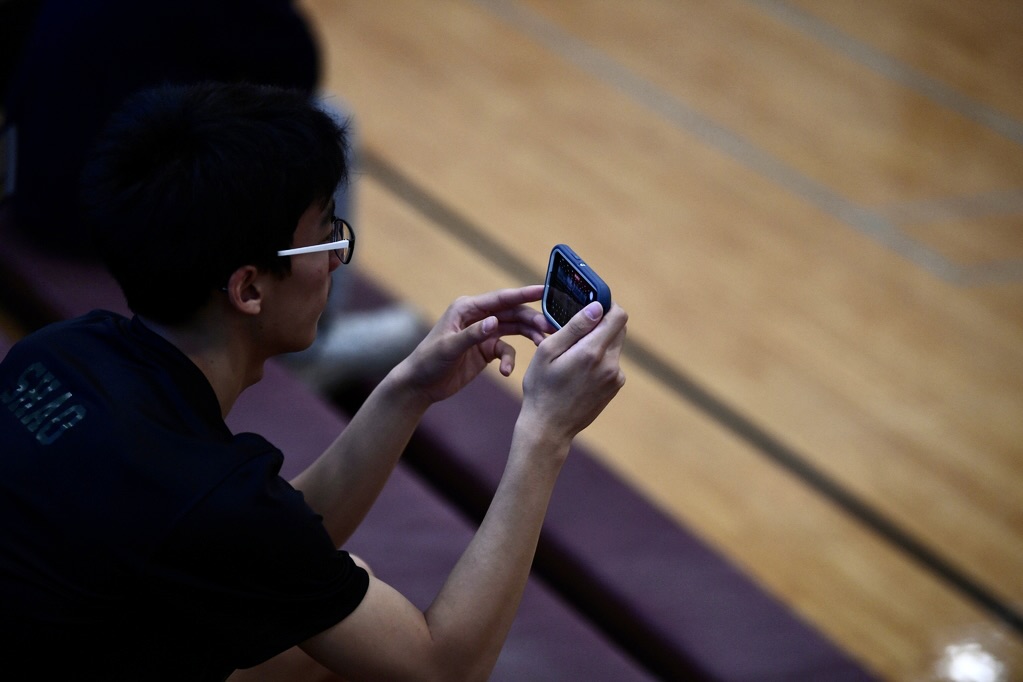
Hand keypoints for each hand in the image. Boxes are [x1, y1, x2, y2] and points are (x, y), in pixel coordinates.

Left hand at [396, 285, 553, 404]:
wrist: (420, 385)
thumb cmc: (429, 361)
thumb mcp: (449, 348)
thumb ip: (473, 334)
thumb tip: (494, 321)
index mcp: (467, 308)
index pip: (500, 298)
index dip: (523, 293)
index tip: (544, 290)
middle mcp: (478, 317)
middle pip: (512, 313)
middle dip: (531, 319)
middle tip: (550, 327)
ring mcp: (483, 333)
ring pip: (513, 329)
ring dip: (528, 336)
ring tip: (543, 345)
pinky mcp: (485, 350)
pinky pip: (505, 351)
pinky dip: (509, 360)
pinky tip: (507, 372)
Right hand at [519, 301, 627, 446]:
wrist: (549, 427)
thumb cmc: (541, 388)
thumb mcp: (548, 352)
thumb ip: (574, 327)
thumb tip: (598, 307)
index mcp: (592, 352)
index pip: (618, 316)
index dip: (607, 306)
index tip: (591, 307)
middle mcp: (610, 365)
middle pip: (619, 329)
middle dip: (601, 324)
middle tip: (577, 331)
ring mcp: (615, 378)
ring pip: (614, 346)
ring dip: (599, 343)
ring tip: (572, 356)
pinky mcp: (614, 387)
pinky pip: (611, 363)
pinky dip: (599, 360)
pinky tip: (578, 372)